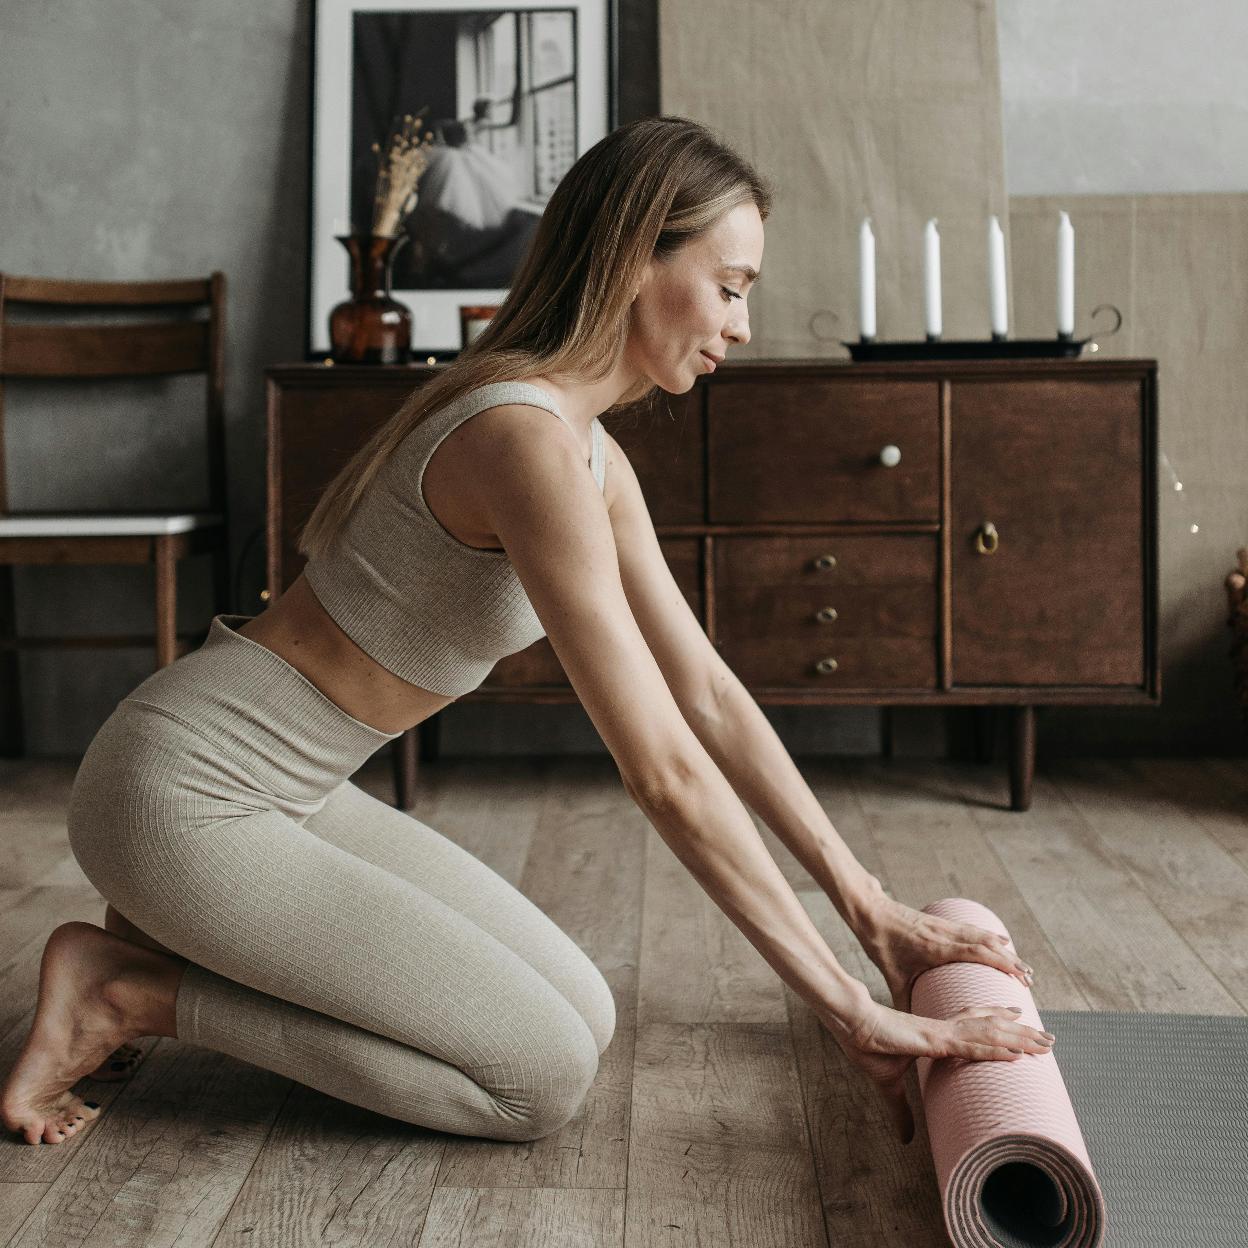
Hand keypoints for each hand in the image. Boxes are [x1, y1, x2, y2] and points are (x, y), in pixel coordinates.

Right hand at [827, 998, 1054, 1144]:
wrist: (851, 1026)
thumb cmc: (868, 1047)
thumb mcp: (889, 1086)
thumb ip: (900, 1111)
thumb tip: (905, 1139)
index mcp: (935, 1034)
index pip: (974, 1027)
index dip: (998, 1026)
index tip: (1021, 1027)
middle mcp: (944, 1030)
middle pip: (990, 1028)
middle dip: (1020, 1033)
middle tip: (1048, 1038)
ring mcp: (941, 1033)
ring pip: (989, 1034)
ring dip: (1019, 1039)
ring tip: (1044, 1041)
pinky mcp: (933, 1039)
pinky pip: (971, 1046)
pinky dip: (995, 1050)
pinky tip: (1016, 1054)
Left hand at [853, 894, 1034, 1013]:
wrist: (870, 913)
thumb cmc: (880, 946)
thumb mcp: (893, 978)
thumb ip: (905, 1002)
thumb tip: (912, 1030)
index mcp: (936, 949)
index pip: (977, 953)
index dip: (1001, 963)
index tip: (1022, 976)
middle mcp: (944, 935)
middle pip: (986, 945)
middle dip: (1010, 961)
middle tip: (1030, 978)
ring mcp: (944, 926)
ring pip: (981, 935)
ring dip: (1003, 949)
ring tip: (1022, 965)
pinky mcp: (940, 921)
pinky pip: (971, 928)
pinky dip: (989, 936)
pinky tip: (1001, 942)